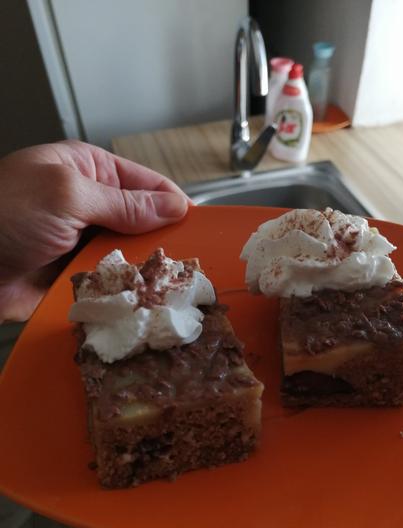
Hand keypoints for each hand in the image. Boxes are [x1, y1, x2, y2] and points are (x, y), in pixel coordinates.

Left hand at [0, 140, 188, 321]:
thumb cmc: (1, 214)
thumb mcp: (67, 195)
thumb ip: (124, 203)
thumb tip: (174, 206)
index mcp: (89, 171)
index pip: (146, 182)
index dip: (174, 202)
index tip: (200, 226)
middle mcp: (91, 206)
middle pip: (144, 221)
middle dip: (163, 240)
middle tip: (189, 262)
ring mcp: (85, 243)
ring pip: (131, 254)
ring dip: (146, 268)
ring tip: (171, 284)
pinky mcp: (79, 276)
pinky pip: (113, 281)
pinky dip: (127, 290)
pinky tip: (144, 299)